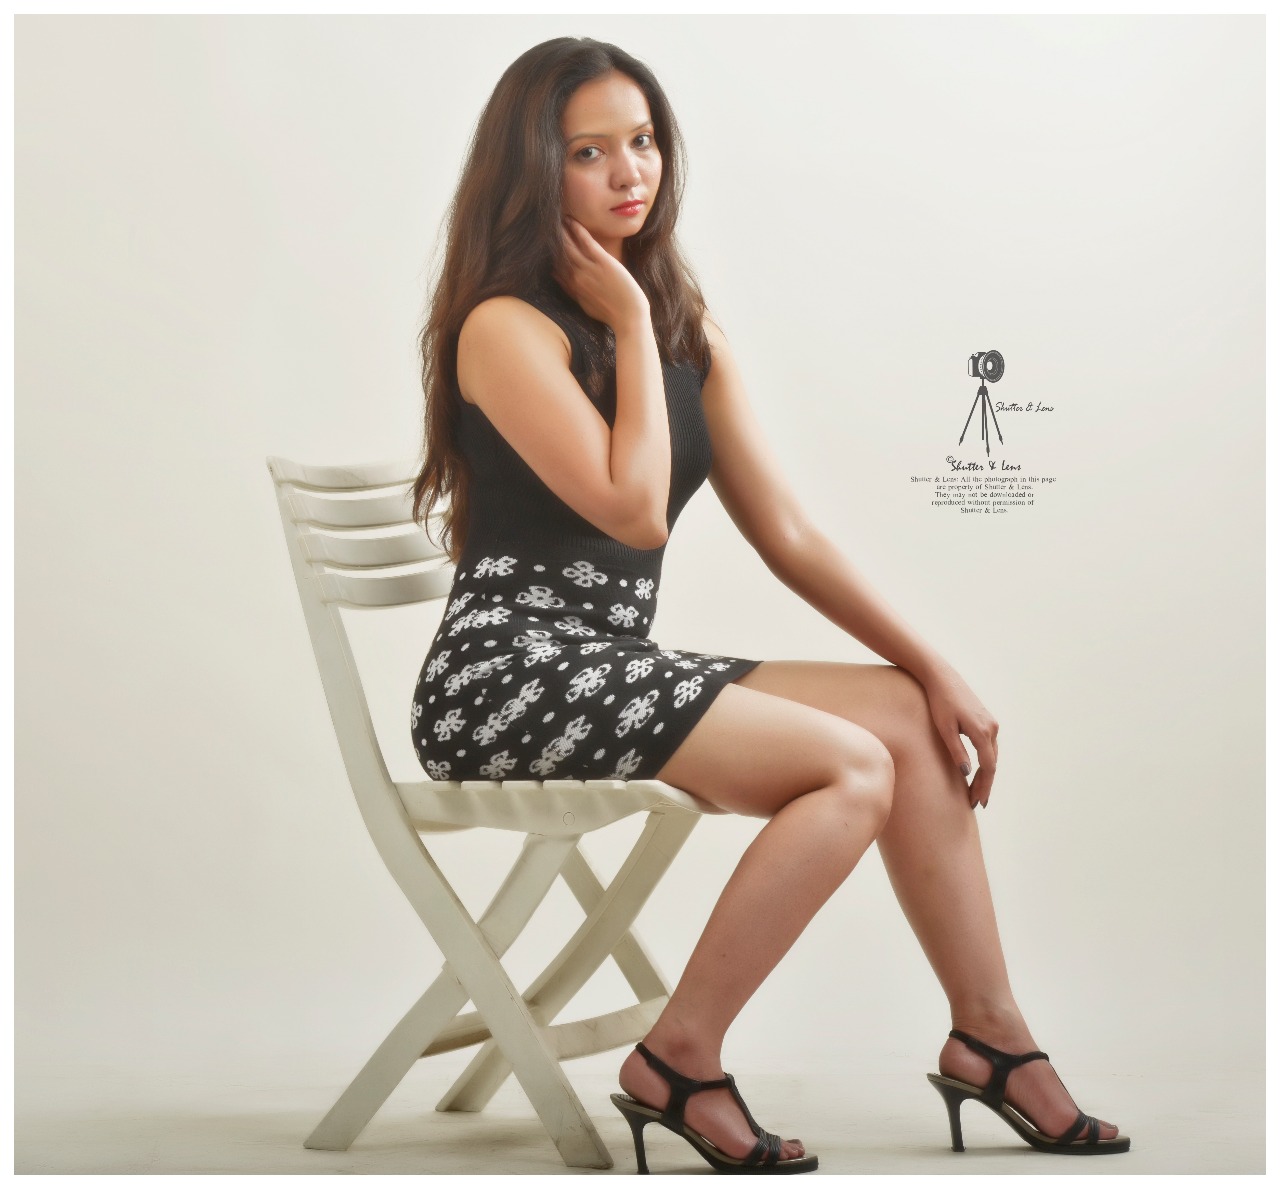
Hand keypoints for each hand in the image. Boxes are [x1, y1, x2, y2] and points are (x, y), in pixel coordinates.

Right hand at [553, 216, 649, 330]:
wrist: (629, 319)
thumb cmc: (612, 314)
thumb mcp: (587, 306)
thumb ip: (576, 293)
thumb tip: (568, 284)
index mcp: (572, 288)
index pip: (554, 267)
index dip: (547, 254)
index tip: (542, 243)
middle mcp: (576, 278)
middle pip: (557, 254)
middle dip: (551, 238)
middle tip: (546, 223)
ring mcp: (588, 270)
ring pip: (568, 245)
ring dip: (561, 230)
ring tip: (556, 216)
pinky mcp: (602, 263)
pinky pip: (585, 241)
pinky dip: (576, 229)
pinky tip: (571, 220)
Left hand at [920, 664, 998, 808]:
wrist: (942, 677)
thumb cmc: (939, 702)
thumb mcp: (944, 728)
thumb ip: (956, 751)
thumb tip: (966, 773)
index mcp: (982, 731)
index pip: (988, 767)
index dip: (983, 786)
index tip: (976, 802)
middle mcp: (992, 728)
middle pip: (992, 764)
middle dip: (985, 785)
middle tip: (975, 803)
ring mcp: (991, 723)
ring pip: (992, 755)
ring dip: (985, 774)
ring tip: (975, 792)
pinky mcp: (986, 720)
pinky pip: (989, 746)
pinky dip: (985, 761)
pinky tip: (977, 771)